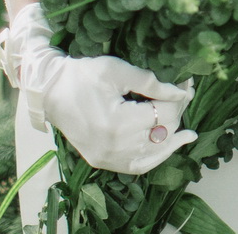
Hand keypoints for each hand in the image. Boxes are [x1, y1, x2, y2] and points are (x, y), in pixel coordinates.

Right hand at [0, 3, 195, 174]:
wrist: (49, 91)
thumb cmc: (82, 76)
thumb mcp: (117, 70)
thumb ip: (150, 82)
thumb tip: (179, 92)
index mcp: (119, 122)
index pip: (164, 114)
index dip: (179, 99)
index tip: (186, 86)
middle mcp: (114, 146)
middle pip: (161, 134)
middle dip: (176, 114)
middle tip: (183, 98)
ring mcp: (107, 157)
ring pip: (152, 156)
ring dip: (170, 142)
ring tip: (188, 135)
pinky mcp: (102, 161)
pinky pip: (135, 167)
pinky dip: (153, 158)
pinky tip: (165, 149)